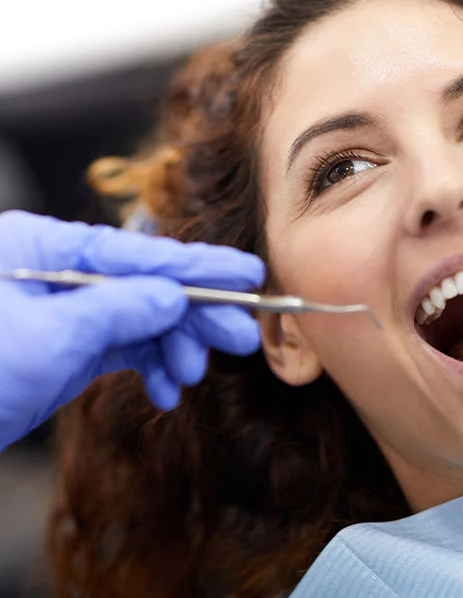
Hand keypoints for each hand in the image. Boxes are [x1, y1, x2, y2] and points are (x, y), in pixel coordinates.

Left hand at [0, 211, 264, 450]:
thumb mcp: (49, 338)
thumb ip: (120, 309)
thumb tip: (176, 295)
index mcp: (41, 247)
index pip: (136, 250)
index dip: (197, 264)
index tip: (245, 272)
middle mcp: (58, 273)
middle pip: (146, 284)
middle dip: (194, 314)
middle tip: (240, 336)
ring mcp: (65, 311)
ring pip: (142, 319)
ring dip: (174, 347)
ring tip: (192, 375)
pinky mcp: (68, 347)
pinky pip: (125, 348)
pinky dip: (150, 367)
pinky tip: (165, 391)